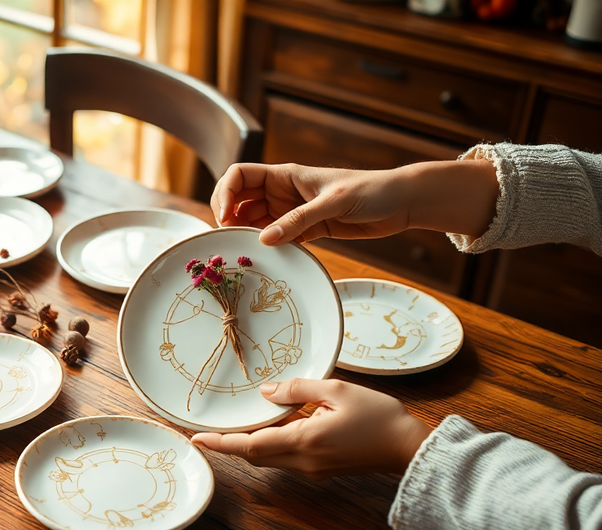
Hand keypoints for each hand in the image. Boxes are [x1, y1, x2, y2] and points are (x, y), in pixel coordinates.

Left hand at [191, 379, 431, 479]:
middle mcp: (303, 461)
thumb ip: (297, 389)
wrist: (408, 447)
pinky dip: (270, 445)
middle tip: (206, 432)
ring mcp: (311, 469)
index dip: (221, 444)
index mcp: (304, 441)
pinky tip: (271, 428)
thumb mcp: (336, 390)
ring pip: (268, 459)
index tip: (196, 440)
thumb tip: (266, 392)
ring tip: (232, 428)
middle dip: (229, 445)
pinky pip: (285, 459)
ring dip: (249, 445)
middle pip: (254, 456)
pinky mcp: (320, 470)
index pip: (250, 446)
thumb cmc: (378, 416)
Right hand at [210, 160, 498, 245]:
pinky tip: (267, 258)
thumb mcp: (333, 202)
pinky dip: (268, 247)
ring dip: (245, 235)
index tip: (224, 218)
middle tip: (228, 240)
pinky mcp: (305, 230)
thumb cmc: (371, 190)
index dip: (224, 194)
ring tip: (242, 252)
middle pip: (240, 200)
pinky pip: (276, 239)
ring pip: (255, 222)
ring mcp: (292, 212)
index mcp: (284, 175)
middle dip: (228, 217)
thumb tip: (263, 239)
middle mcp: (282, 192)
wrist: (401, 203)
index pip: (239, 176)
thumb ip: (298, 220)